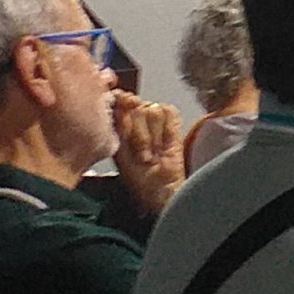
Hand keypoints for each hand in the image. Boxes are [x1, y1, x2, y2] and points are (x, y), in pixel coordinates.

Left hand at [113, 93, 184, 215]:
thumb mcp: (121, 155)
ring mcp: (157, 124)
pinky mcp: (174, 127)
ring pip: (152, 109)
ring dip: (150, 136)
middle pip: (137, 106)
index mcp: (121, 126)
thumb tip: (119, 105)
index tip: (121, 103)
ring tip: (151, 155)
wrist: (161, 194)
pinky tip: (164, 146)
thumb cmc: (139, 181)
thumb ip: (119, 129)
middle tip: (141, 155)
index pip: (120, 101)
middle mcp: (138, 121)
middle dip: (137, 133)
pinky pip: (169, 112)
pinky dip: (166, 128)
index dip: (121, 100)